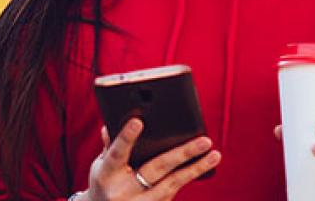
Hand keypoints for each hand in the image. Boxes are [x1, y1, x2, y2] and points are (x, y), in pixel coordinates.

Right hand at [82, 118, 219, 199]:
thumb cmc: (104, 183)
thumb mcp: (99, 166)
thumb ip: (109, 146)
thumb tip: (111, 124)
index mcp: (106, 176)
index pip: (117, 154)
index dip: (126, 138)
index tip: (138, 121)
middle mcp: (125, 192)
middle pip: (156, 169)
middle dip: (182, 154)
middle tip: (204, 140)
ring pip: (172, 184)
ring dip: (195, 168)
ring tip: (214, 154)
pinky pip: (173, 192)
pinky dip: (188, 177)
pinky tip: (204, 166)